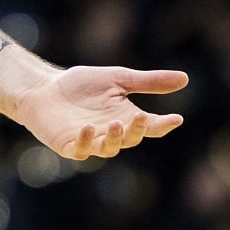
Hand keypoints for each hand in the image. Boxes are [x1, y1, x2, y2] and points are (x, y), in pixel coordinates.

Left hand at [14, 65, 188, 158]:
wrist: (44, 87)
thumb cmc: (81, 85)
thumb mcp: (118, 78)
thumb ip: (148, 82)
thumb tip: (185, 79)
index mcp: (126, 118)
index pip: (150, 127)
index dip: (164, 125)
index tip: (176, 119)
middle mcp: (111, 133)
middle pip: (130, 139)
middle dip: (136, 131)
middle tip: (141, 117)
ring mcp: (90, 142)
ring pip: (108, 149)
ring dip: (114, 139)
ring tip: (116, 123)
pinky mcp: (68, 145)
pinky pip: (80, 150)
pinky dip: (85, 141)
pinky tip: (88, 128)